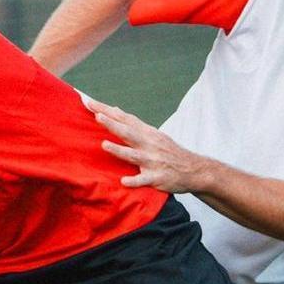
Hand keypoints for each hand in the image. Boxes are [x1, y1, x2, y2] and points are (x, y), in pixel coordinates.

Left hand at [85, 97, 208, 192]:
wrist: (194, 169)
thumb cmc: (168, 152)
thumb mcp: (153, 134)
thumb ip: (132, 124)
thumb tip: (113, 109)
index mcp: (147, 133)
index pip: (124, 118)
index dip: (107, 110)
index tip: (89, 102)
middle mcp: (149, 144)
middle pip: (128, 132)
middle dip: (112, 124)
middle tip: (96, 115)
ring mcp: (153, 161)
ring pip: (134, 155)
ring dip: (119, 150)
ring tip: (104, 145)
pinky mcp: (157, 178)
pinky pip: (144, 179)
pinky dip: (134, 180)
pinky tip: (124, 181)